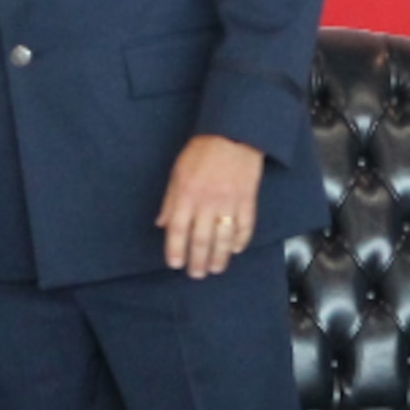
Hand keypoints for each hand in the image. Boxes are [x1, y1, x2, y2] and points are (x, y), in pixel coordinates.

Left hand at [157, 135, 264, 278]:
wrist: (233, 135)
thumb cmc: (201, 151)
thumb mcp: (177, 172)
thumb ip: (170, 200)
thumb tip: (162, 223)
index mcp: (186, 194)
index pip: (178, 230)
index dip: (175, 250)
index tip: (175, 264)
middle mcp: (207, 202)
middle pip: (201, 239)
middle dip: (197, 261)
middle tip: (196, 274)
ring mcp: (229, 202)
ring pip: (224, 238)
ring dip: (219, 257)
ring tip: (216, 269)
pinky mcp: (248, 200)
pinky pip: (245, 226)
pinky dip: (241, 240)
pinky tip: (236, 250)